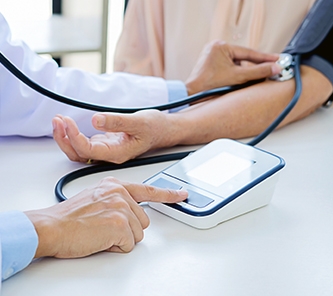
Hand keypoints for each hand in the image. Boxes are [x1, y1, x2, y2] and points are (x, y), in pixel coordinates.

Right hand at [25, 177, 187, 258]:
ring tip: (99, 232)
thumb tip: (128, 211)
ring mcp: (122, 207)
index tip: (181, 194)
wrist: (51, 226)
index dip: (168, 194)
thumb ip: (115, 199)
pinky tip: (99, 239)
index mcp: (115, 185)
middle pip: (142, 220)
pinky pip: (128, 245)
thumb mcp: (95, 197)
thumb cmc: (68, 217)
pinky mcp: (120, 224)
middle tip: (103, 228)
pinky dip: (114, 247)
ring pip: (137, 234)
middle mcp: (121, 193)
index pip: (147, 190)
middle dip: (127, 229)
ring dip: (120, 239)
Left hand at [53, 110, 170, 163]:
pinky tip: (67, 124)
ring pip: (79, 151)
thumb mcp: (138, 121)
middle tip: (58, 120)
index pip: (88, 150)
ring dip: (65, 137)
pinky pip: (83, 144)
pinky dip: (72, 134)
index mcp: (117, 153)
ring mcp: (106, 150)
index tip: (68, 121)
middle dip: (64, 138)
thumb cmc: (154, 127)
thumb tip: (95, 120)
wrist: (163, 130)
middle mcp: (109, 155)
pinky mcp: (105, 143)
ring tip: (59, 120)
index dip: (74, 137)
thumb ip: (116, 122)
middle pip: (78, 154)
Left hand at [185, 40, 281, 94]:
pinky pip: (229, 66)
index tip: (278, 59)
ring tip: (259, 75)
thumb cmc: (211, 85)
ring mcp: (213, 55)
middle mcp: (216, 47)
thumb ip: (258, 72)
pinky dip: (238, 72)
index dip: (265, 57)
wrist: (192, 94)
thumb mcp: (238, 77)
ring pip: (236, 62)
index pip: (248, 52)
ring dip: (247, 70)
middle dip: (256, 64)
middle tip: (273, 66)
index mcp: (221, 46)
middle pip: (243, 57)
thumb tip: (275, 68)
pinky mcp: (211, 63)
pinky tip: (245, 79)